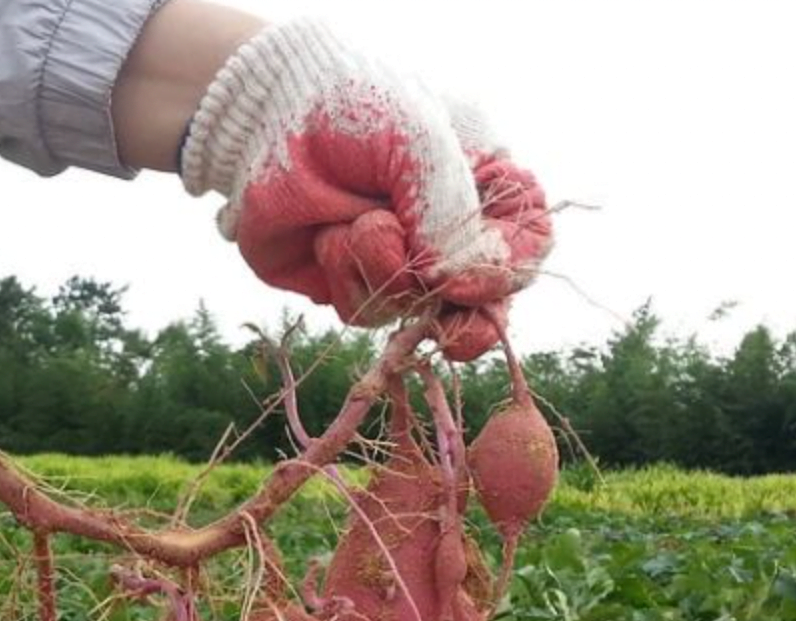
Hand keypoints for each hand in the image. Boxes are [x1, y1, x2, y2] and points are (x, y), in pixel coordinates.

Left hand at [179, 18, 551, 357]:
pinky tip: (325, 236)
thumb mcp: (418, 141)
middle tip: (451, 337)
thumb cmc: (353, 109)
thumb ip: (445, 209)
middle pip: (483, 303)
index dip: (507, 273)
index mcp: (486, 187)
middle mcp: (449, 233)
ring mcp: (400, 264)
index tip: (466, 280)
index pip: (528, 242)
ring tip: (353, 218)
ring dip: (381, 270)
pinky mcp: (351, 284)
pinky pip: (364, 311)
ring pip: (414, 309)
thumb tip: (447, 281)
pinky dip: (345, 276)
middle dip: (468, 325)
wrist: (268, 118)